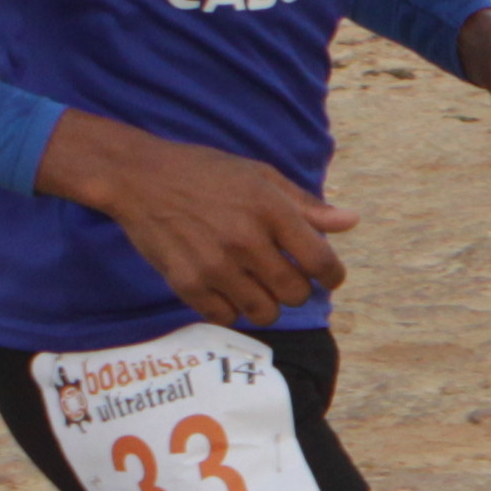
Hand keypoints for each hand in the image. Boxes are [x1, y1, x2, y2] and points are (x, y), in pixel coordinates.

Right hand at [35, 113, 354, 327]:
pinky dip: (233, 308)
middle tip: (285, 277)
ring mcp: (215, 265)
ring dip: (268, 304)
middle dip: (297, 290)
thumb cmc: (206, 174)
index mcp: (269, 209)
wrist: (140, 178)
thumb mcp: (260, 176)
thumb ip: (306, 205)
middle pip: (295, 294)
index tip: (327, 278)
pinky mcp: (187, 283)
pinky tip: (228, 288)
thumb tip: (351, 221)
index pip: (320, 262)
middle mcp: (245, 240)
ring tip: (256, 285)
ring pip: (265, 313)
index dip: (332, 276)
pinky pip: (227, 317)